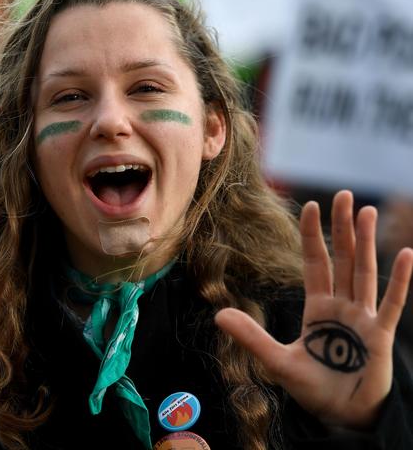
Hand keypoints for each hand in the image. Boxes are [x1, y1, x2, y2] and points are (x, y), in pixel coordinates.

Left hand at [215, 190, 412, 428]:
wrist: (341, 417)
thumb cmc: (314, 389)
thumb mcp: (277, 361)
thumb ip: (251, 337)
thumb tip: (217, 316)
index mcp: (318, 309)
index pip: (316, 264)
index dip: (313, 236)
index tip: (311, 206)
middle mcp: (342, 307)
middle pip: (342, 259)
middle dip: (341, 228)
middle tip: (342, 195)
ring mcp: (362, 319)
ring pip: (364, 272)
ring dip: (366, 242)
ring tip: (367, 211)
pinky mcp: (379, 336)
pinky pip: (390, 303)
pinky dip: (398, 279)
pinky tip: (404, 253)